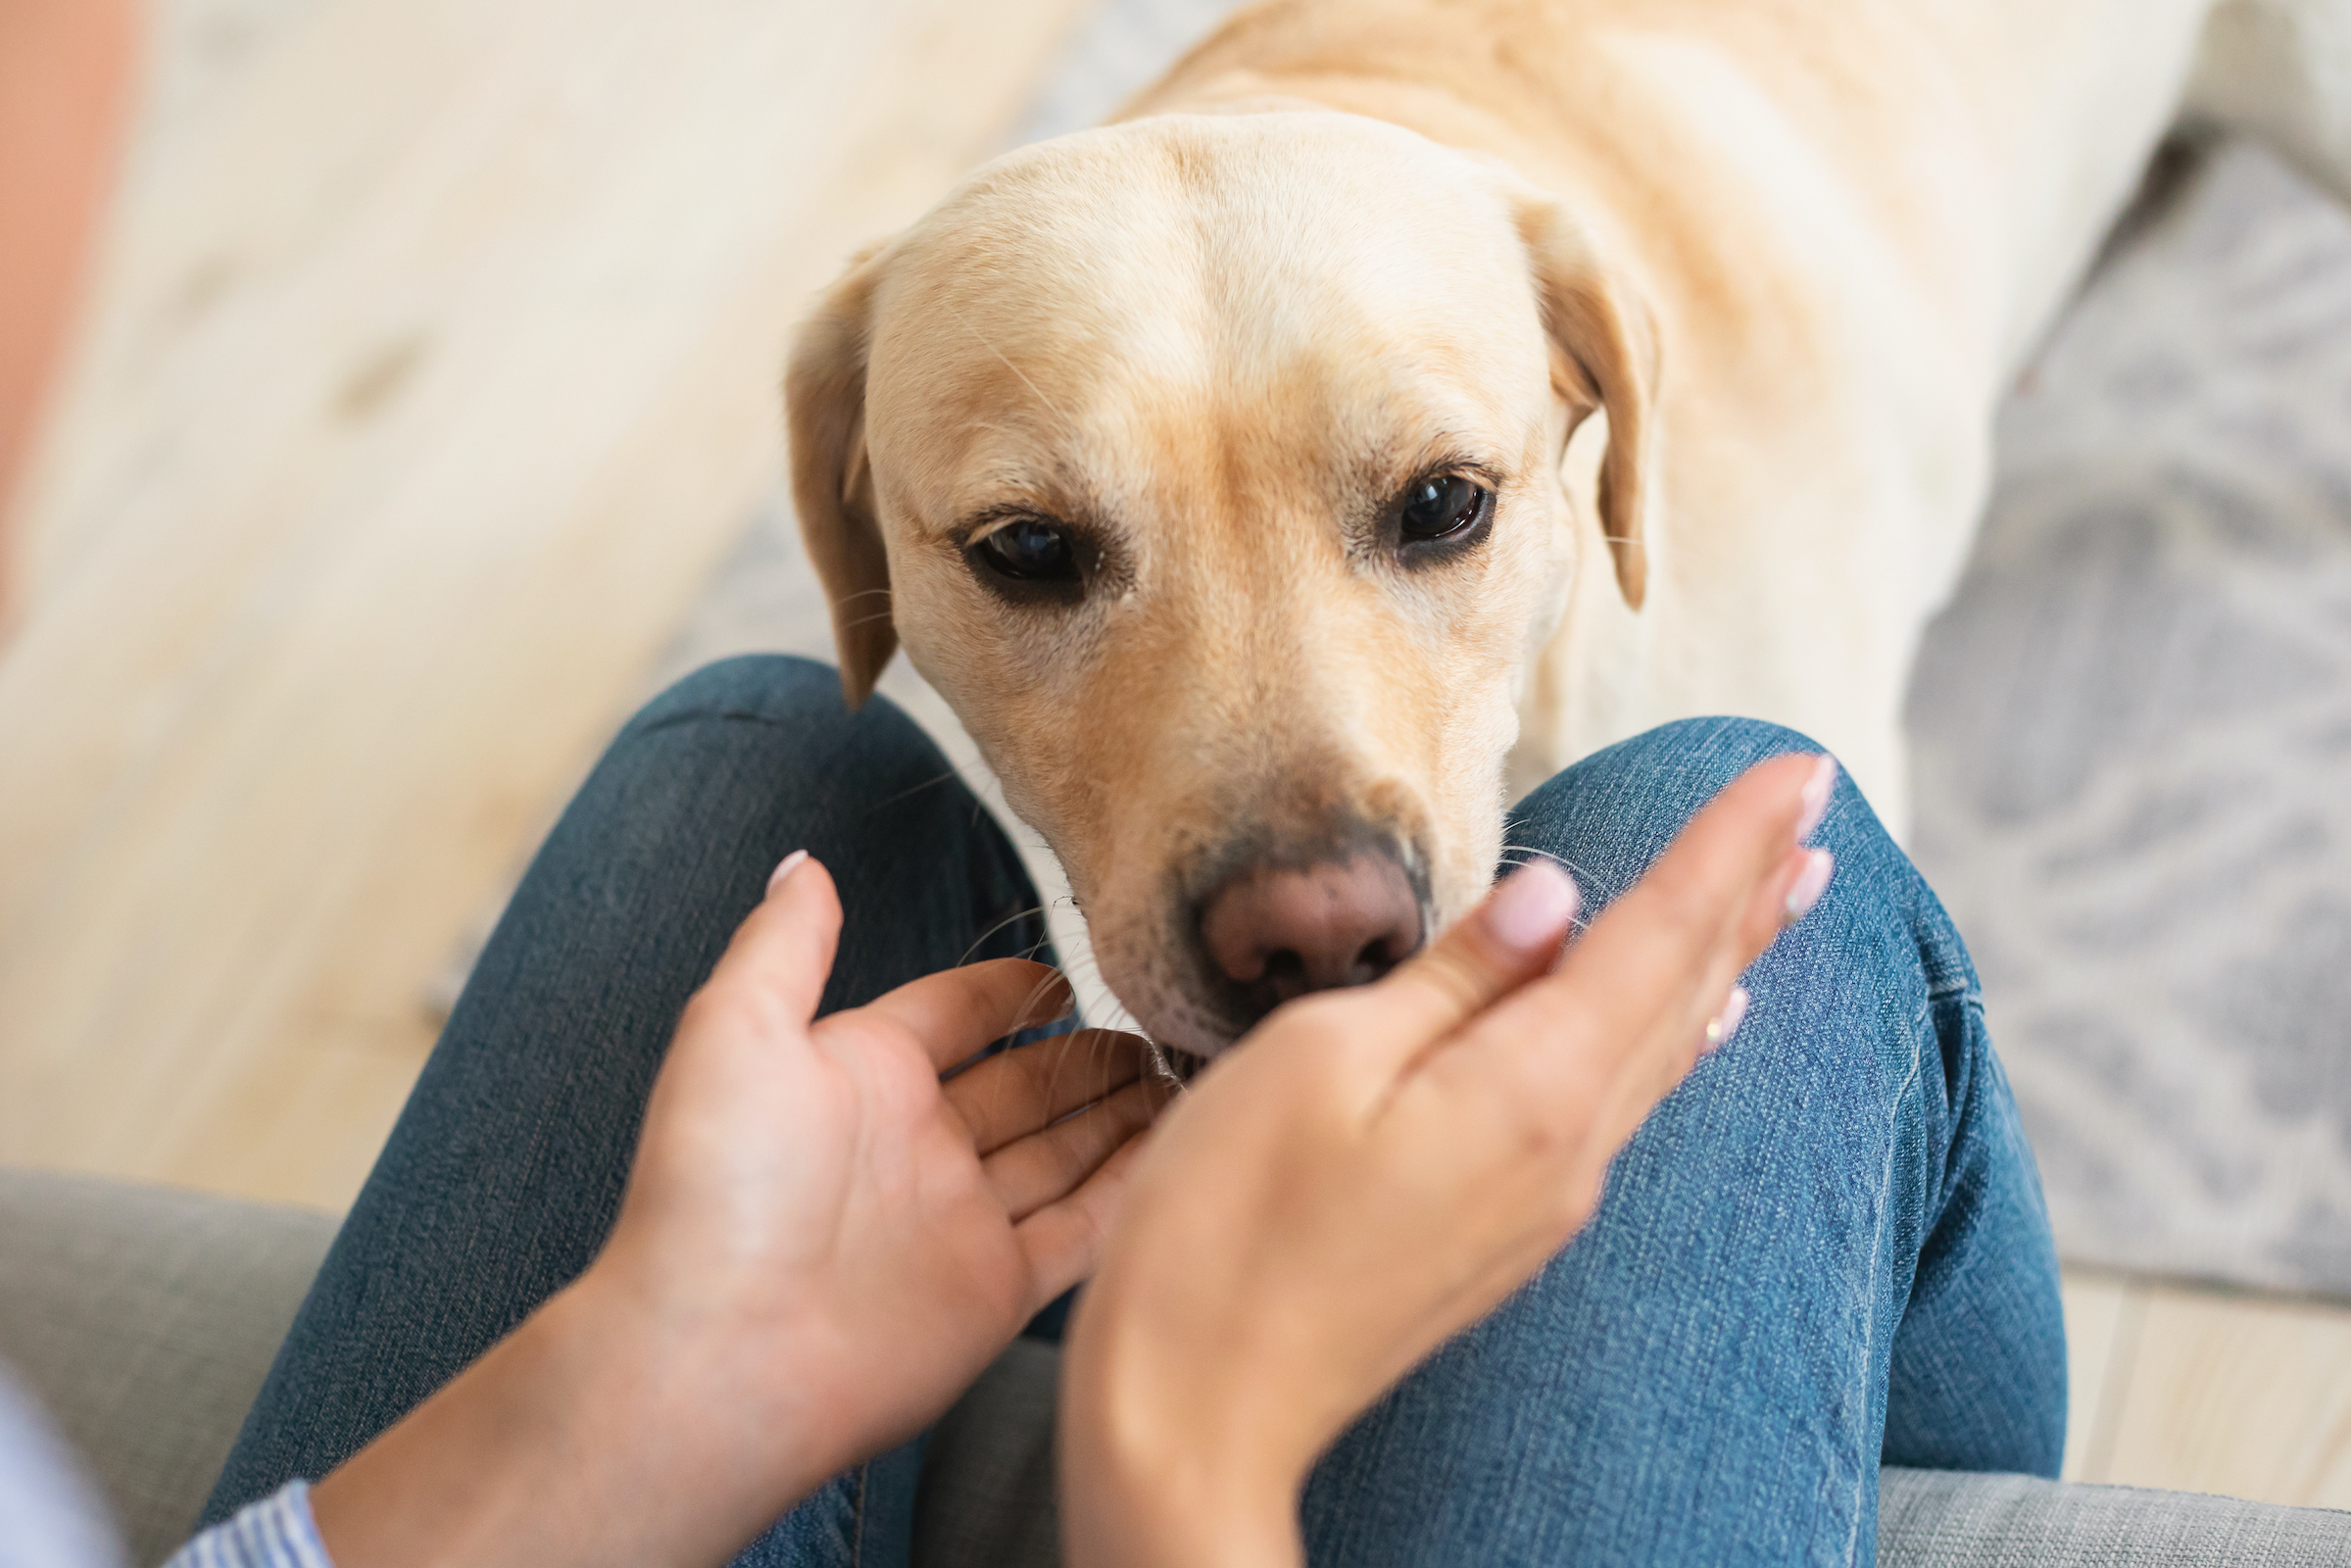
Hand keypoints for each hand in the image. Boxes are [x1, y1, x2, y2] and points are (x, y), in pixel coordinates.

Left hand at [314, 852, 1166, 1567]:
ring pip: (1063, 1151)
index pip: (956, 1013)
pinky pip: (1083, 1228)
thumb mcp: (735, 1029)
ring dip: (1123, 1113)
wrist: (718, 1356)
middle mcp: (917, 1144)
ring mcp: (960, 1220)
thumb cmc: (718, 1187)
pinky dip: (1133, 1190)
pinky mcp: (997, 1291)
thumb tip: (802, 861)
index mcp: (861, 1075)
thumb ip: (784, 944)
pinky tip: (1183, 1150)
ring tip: (1191, 1074)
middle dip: (1090, 1054)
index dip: (1013, 989)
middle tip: (1163, 1023)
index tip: (1074, 967)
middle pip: (1026, 1084)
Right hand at [1060, 754, 1836, 1567]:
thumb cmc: (1226, 1228)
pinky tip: (1701, 1022)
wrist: (1198, 1411)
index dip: (1729, 845)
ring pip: (1667, 1047)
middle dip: (1753, 887)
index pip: (1658, 933)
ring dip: (1731, 956)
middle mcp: (1567, 1147)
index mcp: (1527, 1089)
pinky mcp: (1511, 1229)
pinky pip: (1626, 1104)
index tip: (1800, 769)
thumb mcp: (1319, 1060)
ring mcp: (1547, 1198)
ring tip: (1789, 891)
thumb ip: (1454, 976)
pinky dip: (1676, 1035)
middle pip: (1684, 989)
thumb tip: (1557, 896)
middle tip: (1820, 804)